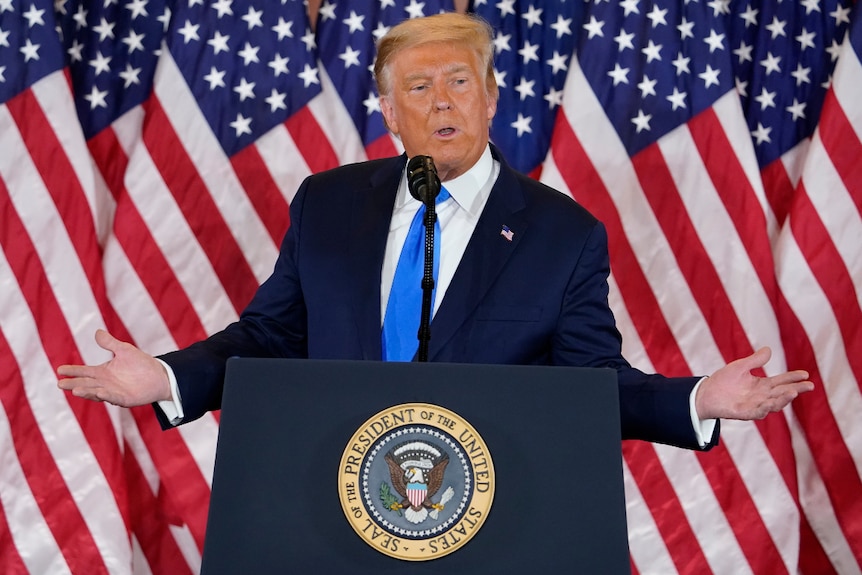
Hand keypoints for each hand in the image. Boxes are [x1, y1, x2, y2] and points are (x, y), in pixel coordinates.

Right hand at [57, 329, 171, 406]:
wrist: (159, 376)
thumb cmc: (141, 364)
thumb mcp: (124, 350)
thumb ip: (110, 343)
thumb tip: (97, 332)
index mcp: (103, 372)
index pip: (84, 371)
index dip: (72, 371)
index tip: (59, 370)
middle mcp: (105, 383)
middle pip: (86, 384)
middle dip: (73, 384)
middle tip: (60, 384)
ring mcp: (114, 392)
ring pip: (96, 392)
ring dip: (86, 392)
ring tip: (74, 390)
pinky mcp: (125, 399)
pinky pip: (114, 398)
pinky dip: (106, 396)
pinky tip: (99, 393)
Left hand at [695, 347, 813, 420]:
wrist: (705, 393)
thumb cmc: (723, 381)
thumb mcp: (740, 367)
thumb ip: (755, 360)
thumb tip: (769, 349)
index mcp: (762, 385)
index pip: (781, 381)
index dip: (793, 378)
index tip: (806, 374)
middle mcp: (762, 396)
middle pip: (782, 393)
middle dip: (796, 389)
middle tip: (810, 385)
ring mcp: (754, 405)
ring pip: (773, 404)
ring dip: (783, 399)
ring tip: (793, 392)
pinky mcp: (745, 413)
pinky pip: (758, 412)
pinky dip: (765, 408)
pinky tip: (771, 402)